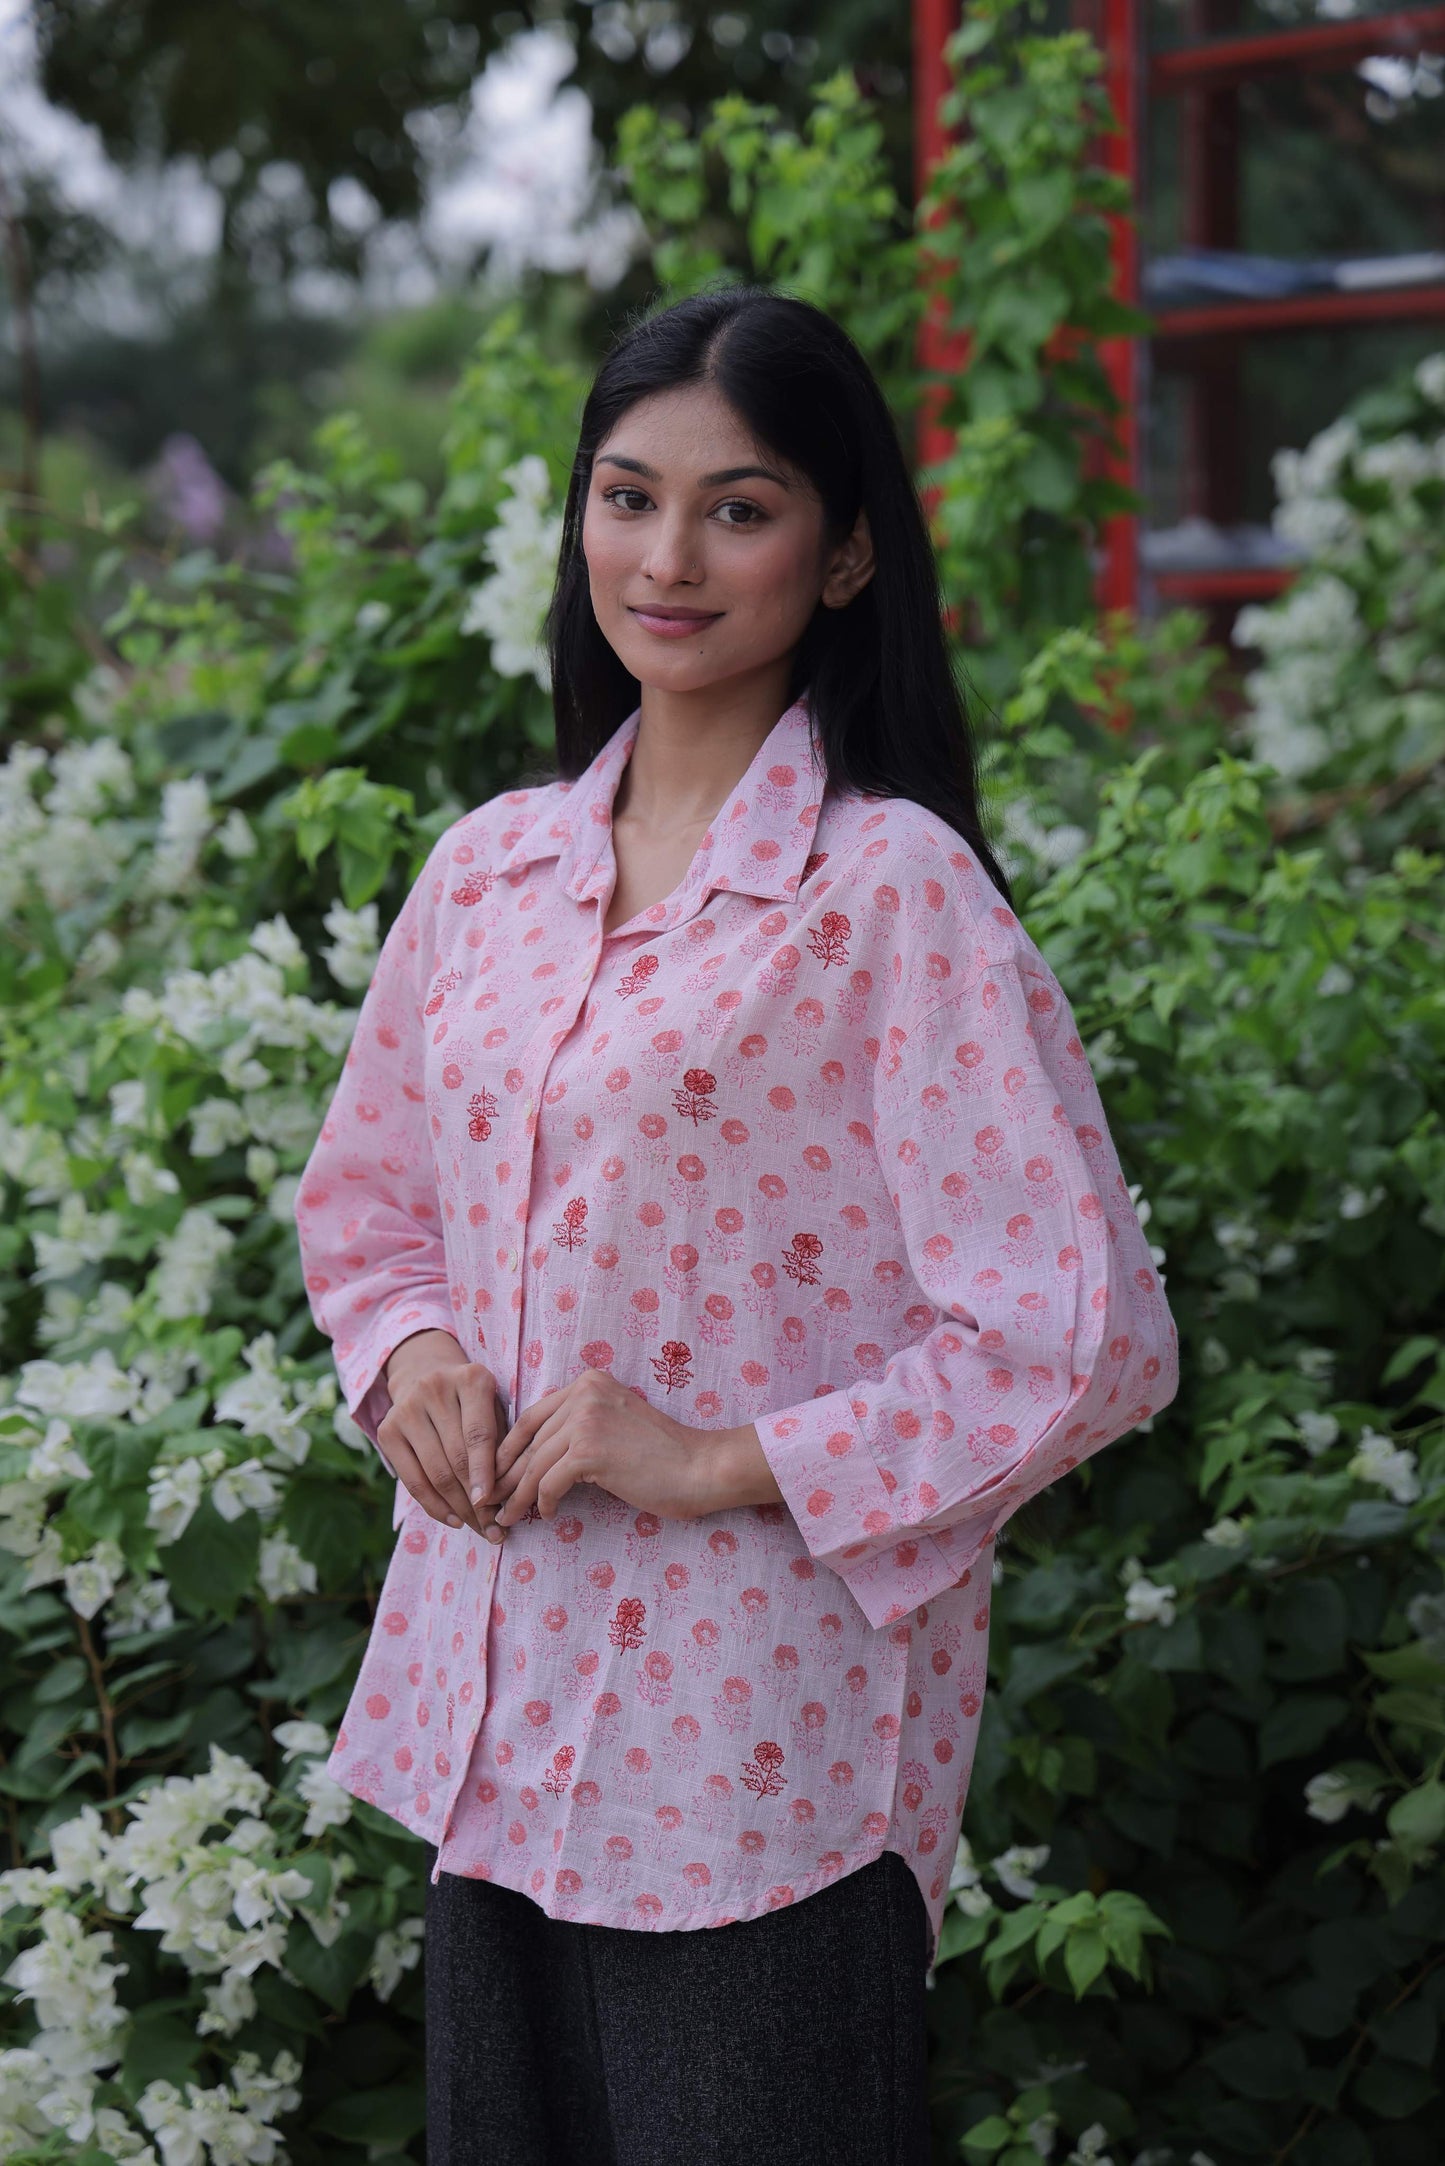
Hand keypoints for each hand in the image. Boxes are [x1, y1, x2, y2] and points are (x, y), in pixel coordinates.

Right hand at [377, 1330, 509, 1540]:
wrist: (426, 1374)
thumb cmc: (473, 1401)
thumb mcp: (495, 1408)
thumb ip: (502, 1443)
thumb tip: (507, 1495)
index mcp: (471, 1379)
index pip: (478, 1434)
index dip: (485, 1472)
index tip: (491, 1503)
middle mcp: (434, 1389)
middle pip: (456, 1457)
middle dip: (476, 1500)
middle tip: (494, 1528)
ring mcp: (406, 1409)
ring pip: (434, 1472)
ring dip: (458, 1508)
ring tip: (479, 1528)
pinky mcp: (387, 1430)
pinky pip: (412, 1480)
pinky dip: (434, 1506)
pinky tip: (453, 1520)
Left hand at [488, 1369, 781, 1528]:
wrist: (700, 1467)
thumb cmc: (663, 1455)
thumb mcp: (614, 1426)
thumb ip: (578, 1429)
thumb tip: (532, 1460)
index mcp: (589, 1382)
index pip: (533, 1417)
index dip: (509, 1449)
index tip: (496, 1474)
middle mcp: (583, 1393)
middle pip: (528, 1440)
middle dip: (506, 1474)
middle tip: (490, 1499)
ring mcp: (585, 1419)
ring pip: (534, 1464)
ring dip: (517, 1495)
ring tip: (508, 1516)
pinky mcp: (589, 1450)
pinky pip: (548, 1482)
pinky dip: (542, 1502)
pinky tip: (547, 1515)